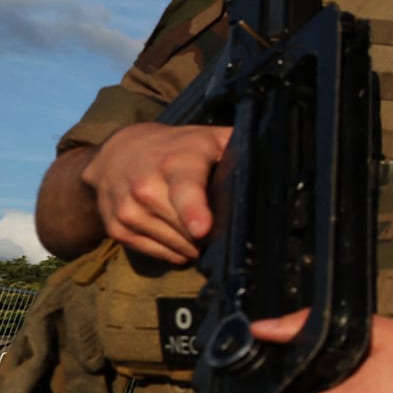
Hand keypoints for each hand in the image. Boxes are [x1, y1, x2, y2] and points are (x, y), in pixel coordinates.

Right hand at [80, 123, 233, 263]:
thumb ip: (240, 150)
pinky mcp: (117, 228)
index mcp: (176, 163)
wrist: (115, 153)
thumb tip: (276, 161)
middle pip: (186, 230)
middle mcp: (146, 187)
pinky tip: (178, 235)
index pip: (184, 189)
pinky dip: (173, 250)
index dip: (194, 211)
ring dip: (192, 244)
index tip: (203, 229)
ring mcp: (128, 210)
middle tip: (216, 223)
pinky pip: (156, 253)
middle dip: (209, 235)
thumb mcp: (209, 139)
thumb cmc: (175, 147)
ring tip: (196, 226)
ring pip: (174, 246)